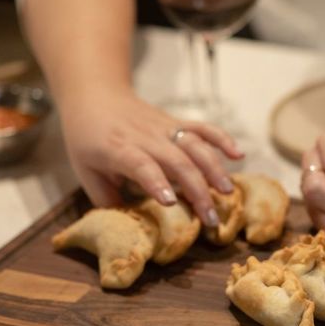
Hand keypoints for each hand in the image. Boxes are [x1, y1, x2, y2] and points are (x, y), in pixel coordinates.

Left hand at [59, 89, 242, 225]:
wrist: (94, 94)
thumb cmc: (86, 139)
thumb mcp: (86, 172)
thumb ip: (107, 201)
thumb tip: (130, 230)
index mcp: (117, 149)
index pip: (140, 164)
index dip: (157, 182)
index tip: (172, 202)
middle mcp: (144, 136)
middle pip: (176, 160)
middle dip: (197, 189)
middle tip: (210, 218)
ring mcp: (163, 127)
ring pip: (194, 145)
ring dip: (214, 168)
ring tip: (228, 193)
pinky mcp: (176, 122)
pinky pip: (202, 127)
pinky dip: (222, 138)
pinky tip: (239, 154)